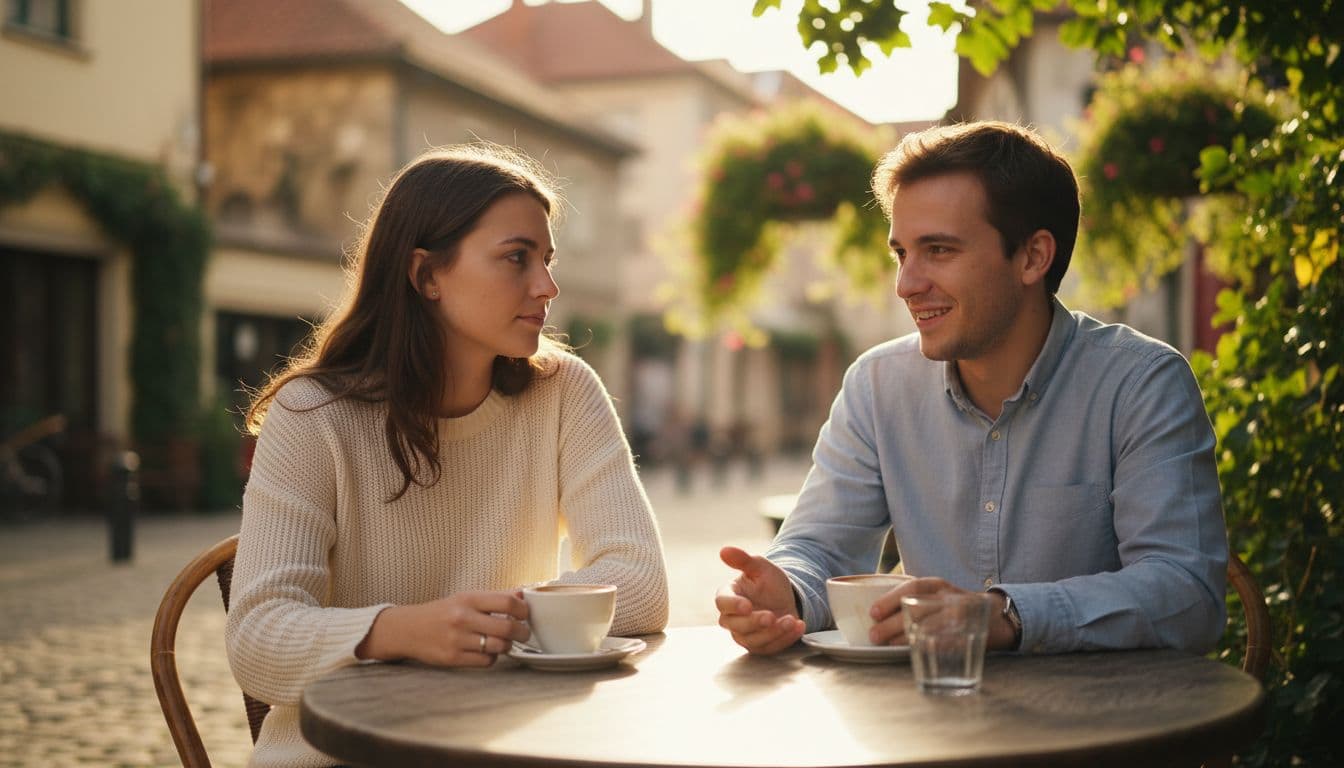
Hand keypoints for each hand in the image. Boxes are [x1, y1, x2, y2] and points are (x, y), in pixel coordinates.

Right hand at [356, 591, 530, 666]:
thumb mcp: (465, 598)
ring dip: (507, 646)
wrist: (408, 629)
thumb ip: (495, 597)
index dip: (523, 610)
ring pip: (499, 647)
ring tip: (504, 642)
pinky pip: (486, 661)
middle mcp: (462, 617)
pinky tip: (487, 651)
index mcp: (468, 599)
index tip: (525, 615)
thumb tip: (523, 595)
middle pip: (507, 627)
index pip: (507, 602)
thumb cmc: (442, 612)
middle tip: (523, 633)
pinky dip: (492, 657)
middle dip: (522, 632)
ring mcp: (457, 639)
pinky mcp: (452, 658)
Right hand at [714, 546, 804, 654]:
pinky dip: (785, 639)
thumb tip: (724, 550)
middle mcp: (732, 618)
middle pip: (736, 626)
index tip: (747, 605)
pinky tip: (798, 626)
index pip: (723, 603)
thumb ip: (743, 560)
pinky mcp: (760, 645)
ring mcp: (745, 634)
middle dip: (754, 623)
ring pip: (753, 640)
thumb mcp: (760, 567)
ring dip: (773, 632)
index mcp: (728, 596)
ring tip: (791, 620)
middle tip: (771, 616)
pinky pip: (770, 647)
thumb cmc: (768, 582)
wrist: (786, 598)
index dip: (733, 605)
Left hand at [868, 578, 1016, 649]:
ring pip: (932, 624)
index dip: (890, 599)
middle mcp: (949, 597)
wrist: (996, 615)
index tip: (873, 612)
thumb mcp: (936, 597)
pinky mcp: (972, 633)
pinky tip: (919, 650)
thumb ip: (913, 602)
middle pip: (918, 608)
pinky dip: (934, 645)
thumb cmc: (954, 607)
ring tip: (890, 644)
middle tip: (874, 635)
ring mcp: (962, 615)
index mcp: (937, 586)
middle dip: (893, 623)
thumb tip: (877, 617)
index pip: (912, 587)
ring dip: (908, 635)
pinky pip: (951, 640)